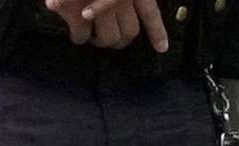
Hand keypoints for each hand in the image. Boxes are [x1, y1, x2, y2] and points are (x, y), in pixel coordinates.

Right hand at [46, 0, 169, 53]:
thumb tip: (130, 5)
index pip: (149, 12)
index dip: (157, 33)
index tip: (162, 47)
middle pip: (130, 31)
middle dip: (121, 40)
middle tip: (113, 40)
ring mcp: (100, 5)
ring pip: (108, 37)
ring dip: (101, 41)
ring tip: (93, 38)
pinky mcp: (76, 10)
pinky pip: (82, 34)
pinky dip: (80, 37)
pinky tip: (77, 37)